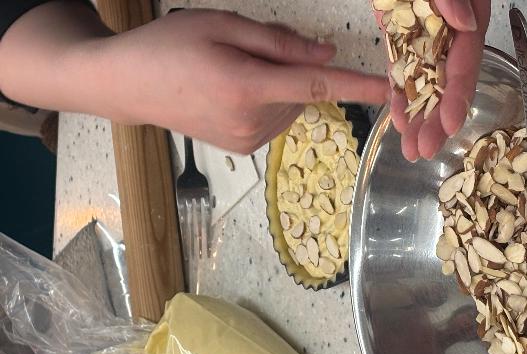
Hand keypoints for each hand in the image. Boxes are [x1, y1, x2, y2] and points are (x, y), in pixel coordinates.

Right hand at [0, 7, 388, 153]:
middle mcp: (253, 122)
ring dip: (278, 86)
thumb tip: (327, 53)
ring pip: (291, 105)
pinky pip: (276, 119)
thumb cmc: (168, 47)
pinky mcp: (244, 149)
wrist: (129, 87)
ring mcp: (249, 141)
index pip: (318, 85)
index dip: (359, 86)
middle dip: (290, 68)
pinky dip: (268, 102)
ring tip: (231, 74)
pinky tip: (233, 93)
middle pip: (302, 89)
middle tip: (245, 53)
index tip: (392, 90)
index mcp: (247, 87)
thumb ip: (279, 42)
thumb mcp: (221, 26)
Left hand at [375, 0, 490, 160]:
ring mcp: (424, 31)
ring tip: (412, 148)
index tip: (449, 122)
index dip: (458, 92)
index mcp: (467, 10)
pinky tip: (400, 118)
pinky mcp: (402, 31)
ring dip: (419, 115)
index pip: (465, 56)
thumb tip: (466, 25)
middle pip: (446, 78)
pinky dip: (401, 92)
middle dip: (436, 118)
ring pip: (424, 79)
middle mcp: (449, 26)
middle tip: (426, 150)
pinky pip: (403, 67)